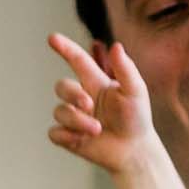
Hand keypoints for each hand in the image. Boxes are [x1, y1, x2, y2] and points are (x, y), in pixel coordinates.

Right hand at [46, 32, 160, 173]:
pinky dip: (66, 136)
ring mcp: (73, 117)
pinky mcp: (68, 137)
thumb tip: (116, 46)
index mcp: (95, 82)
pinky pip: (54, 132)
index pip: (77, 60)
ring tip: (97, 130)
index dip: (64, 48)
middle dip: (72, 94)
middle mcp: (81, 97)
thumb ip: (126, 68)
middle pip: (62, 86)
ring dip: (77, 120)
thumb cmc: (136, 118)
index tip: (52, 38)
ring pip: (59, 112)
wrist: (134, 150)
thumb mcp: (135, 91)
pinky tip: (81, 140)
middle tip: (89, 105)